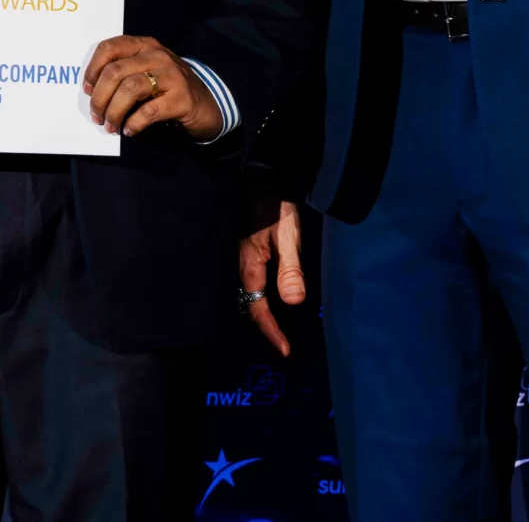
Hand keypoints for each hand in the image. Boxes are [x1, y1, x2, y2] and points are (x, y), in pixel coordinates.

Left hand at [82, 36, 223, 138]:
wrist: (207, 104)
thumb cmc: (168, 88)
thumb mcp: (146, 71)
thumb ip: (124, 73)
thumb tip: (92, 92)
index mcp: (145, 45)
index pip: (110, 48)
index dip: (92, 69)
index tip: (86, 90)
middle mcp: (158, 56)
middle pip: (115, 72)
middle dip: (99, 97)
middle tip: (97, 116)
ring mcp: (172, 76)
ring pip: (130, 89)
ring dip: (114, 111)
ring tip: (110, 126)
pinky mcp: (182, 98)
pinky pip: (149, 111)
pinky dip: (134, 123)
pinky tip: (129, 130)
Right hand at [239, 195, 305, 355]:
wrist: (259, 177)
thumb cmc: (275, 206)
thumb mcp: (288, 236)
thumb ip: (290, 269)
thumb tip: (293, 302)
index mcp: (248, 266)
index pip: (257, 308)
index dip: (271, 331)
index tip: (286, 351)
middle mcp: (236, 267)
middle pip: (247, 305)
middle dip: (263, 325)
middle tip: (281, 342)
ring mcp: (235, 259)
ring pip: (244, 294)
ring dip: (258, 310)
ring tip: (274, 326)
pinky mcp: (238, 252)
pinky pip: (244, 282)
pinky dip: (254, 295)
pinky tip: (264, 297)